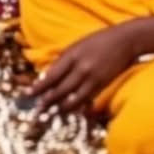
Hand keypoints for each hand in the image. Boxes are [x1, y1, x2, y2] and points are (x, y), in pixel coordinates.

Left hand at [31, 22, 148, 112]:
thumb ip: (65, 60)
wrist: (124, 40)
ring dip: (60, 107)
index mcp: (72, 54)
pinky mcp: (102, 85)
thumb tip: (50, 75)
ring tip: (51, 113)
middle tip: (38, 109)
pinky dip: (77, 106)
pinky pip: (86, 99)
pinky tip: (70, 110)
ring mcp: (92, 78)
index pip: (52, 75)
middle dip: (48, 100)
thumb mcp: (77, 45)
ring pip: (73, 98)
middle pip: (60, 89)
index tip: (30, 93)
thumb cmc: (98, 40)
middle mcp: (80, 67)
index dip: (40, 86)